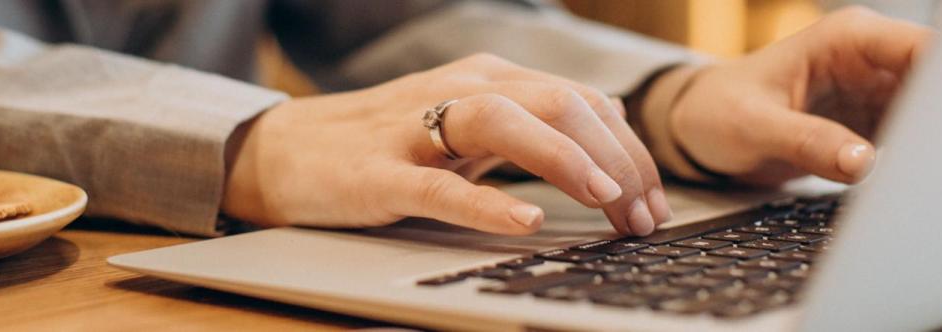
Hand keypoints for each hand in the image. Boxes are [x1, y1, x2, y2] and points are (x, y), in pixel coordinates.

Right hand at [224, 54, 673, 235]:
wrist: (286, 151)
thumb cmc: (384, 142)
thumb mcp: (468, 124)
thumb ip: (532, 122)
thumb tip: (609, 122)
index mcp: (488, 79)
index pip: (581, 104)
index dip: (629, 153)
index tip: (655, 204)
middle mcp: (458, 90)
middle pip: (557, 103)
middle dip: (614, 159)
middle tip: (644, 216)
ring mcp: (415, 129)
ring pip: (504, 122)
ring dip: (564, 158)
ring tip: (605, 197)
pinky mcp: (379, 174)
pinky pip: (439, 185)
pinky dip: (486, 201)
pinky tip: (523, 218)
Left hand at [665, 7, 932, 184]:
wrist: (698, 128)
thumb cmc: (717, 112)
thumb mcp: (755, 127)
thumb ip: (808, 141)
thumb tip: (863, 161)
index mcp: (849, 39)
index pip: (924, 47)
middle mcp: (871, 58)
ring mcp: (876, 90)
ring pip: (933, 112)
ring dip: (939, 141)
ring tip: (940, 174)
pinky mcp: (873, 123)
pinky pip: (913, 137)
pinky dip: (920, 157)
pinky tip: (922, 179)